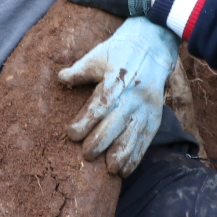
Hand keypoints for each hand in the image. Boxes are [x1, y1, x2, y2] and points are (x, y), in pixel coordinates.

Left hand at [57, 17, 176, 174]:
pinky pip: (146, 140)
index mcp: (118, 78)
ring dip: (122, 154)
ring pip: (134, 134)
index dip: (86, 121)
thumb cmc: (119, 52)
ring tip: (109, 170)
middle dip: (101, 141)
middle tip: (87, 155)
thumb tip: (61, 78)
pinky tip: (125, 170)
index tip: (71, 133)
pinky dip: (136, 156)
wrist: (154, 45)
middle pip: (117, 123)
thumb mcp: (99, 55)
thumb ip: (81, 70)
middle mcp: (135, 95)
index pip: (101, 104)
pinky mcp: (155, 116)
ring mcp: (147, 107)